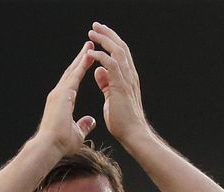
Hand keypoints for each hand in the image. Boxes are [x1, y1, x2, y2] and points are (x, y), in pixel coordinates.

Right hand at [36, 40, 97, 155]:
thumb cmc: (60, 143)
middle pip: (71, 72)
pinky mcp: (61, 95)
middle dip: (81, 59)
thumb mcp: (77, 133)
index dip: (80, 70)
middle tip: (89, 46)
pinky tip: (88, 56)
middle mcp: (58, 95)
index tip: (88, 60)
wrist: (49, 146)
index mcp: (62, 102)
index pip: (73, 81)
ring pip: (72, 71)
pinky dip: (81, 66)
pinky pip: (73, 77)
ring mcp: (58, 94)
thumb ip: (83, 125)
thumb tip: (91, 121)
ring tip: (90, 45)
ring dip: (81, 58)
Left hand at [87, 22, 148, 143]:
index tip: (99, 33)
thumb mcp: (111, 97)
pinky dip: (101, 57)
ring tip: (93, 33)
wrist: (132, 134)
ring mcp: (127, 80)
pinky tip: (91, 53)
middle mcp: (129, 75)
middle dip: (107, 34)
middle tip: (95, 26)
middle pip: (120, 47)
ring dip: (104, 40)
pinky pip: (112, 65)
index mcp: (127, 78)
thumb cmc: (122, 121)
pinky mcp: (121, 86)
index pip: (120, 53)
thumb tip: (98, 71)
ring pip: (117, 52)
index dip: (110, 41)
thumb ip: (106, 83)